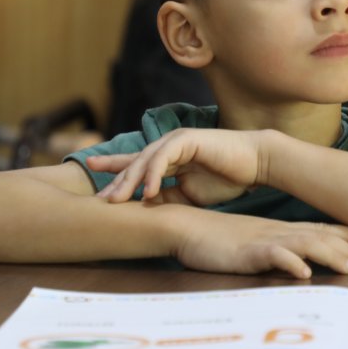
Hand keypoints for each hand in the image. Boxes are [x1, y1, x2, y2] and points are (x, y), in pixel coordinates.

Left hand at [88, 128, 266, 207]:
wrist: (255, 164)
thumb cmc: (226, 178)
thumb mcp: (190, 195)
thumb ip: (167, 198)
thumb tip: (144, 209)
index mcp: (168, 159)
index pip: (135, 165)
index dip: (114, 171)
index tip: (93, 185)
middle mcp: (168, 146)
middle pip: (134, 163)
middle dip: (116, 181)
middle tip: (99, 200)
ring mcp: (176, 140)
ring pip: (145, 160)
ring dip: (130, 180)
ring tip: (117, 200)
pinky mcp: (187, 139)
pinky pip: (164, 157)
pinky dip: (154, 174)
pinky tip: (148, 192)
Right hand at [166, 208, 347, 278]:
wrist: (185, 226)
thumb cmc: (216, 238)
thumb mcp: (250, 243)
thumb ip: (272, 249)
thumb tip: (293, 261)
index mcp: (278, 230)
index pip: (318, 229)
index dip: (344, 234)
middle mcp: (276, 233)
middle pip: (319, 237)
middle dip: (346, 249)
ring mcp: (263, 241)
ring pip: (304, 245)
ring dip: (329, 255)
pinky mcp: (247, 252)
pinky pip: (273, 256)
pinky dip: (290, 263)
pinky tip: (304, 273)